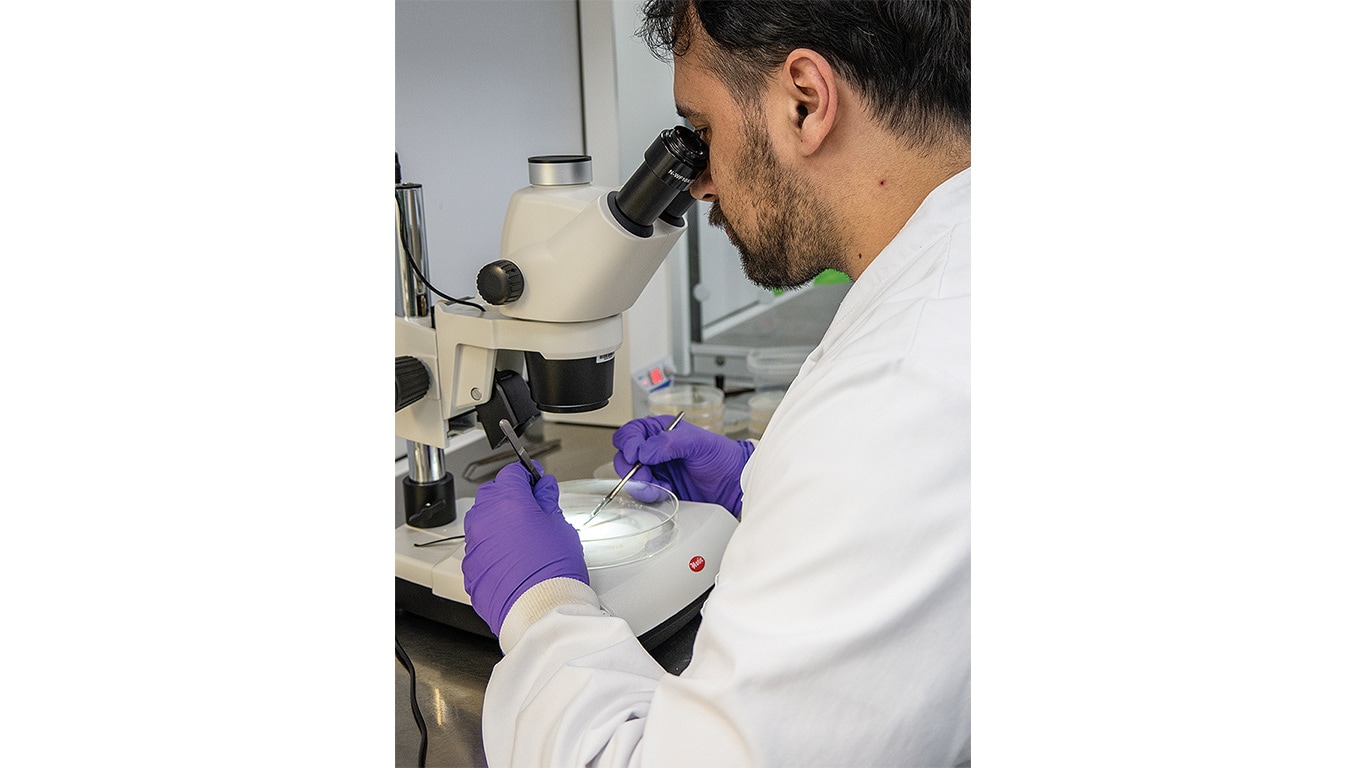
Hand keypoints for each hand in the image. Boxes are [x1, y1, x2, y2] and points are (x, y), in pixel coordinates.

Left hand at [461, 462, 587, 635]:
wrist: (538, 611)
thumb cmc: (552, 571)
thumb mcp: (560, 527)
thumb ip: (547, 502)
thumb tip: (543, 489)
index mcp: (508, 502)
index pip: (513, 473)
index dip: (527, 474)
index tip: (536, 480)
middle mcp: (485, 519)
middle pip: (493, 493)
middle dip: (510, 495)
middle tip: (532, 508)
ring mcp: (474, 544)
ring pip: (483, 521)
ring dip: (499, 521)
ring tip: (523, 537)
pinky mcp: (470, 567)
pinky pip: (480, 547)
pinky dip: (492, 547)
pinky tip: (512, 558)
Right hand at [612, 415, 754, 516]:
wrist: (733, 484)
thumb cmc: (721, 457)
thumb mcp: (699, 442)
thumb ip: (670, 442)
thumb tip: (646, 451)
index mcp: (660, 431)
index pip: (630, 433)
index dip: (629, 444)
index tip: (637, 456)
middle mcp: (653, 450)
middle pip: (624, 456)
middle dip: (631, 468)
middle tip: (647, 475)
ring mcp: (655, 470)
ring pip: (630, 477)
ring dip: (642, 484)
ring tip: (661, 485)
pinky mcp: (659, 489)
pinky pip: (642, 493)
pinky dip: (650, 495)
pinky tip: (666, 492)